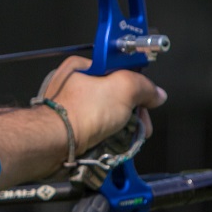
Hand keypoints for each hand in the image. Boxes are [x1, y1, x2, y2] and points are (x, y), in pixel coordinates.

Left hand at [38, 56, 166, 155]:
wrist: (54, 143)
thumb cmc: (81, 113)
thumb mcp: (123, 88)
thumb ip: (144, 86)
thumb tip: (156, 93)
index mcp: (82, 67)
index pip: (117, 69)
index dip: (136, 83)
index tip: (146, 97)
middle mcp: (74, 85)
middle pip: (114, 95)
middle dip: (132, 112)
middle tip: (141, 124)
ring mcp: (70, 108)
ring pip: (107, 115)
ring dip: (122, 127)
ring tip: (129, 138)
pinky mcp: (70, 129)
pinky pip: (96, 131)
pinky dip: (108, 138)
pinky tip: (114, 144)